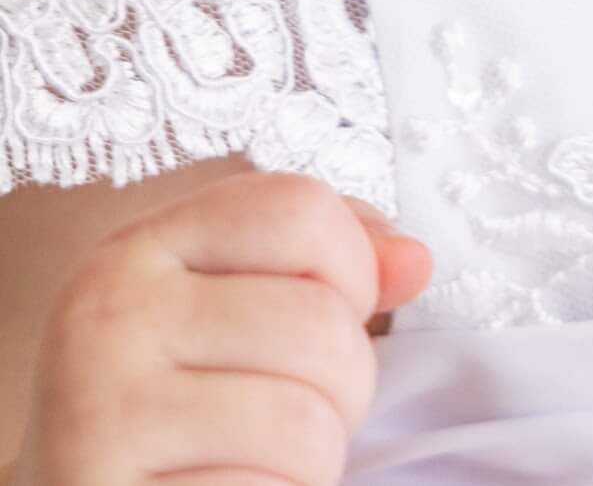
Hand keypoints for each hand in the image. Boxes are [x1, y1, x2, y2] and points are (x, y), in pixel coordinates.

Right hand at [13, 169, 429, 485]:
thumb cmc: (176, 417)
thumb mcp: (233, 314)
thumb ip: (329, 265)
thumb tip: (415, 262)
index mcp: (137, 253)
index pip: (299, 209)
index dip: (351, 266)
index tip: (331, 311)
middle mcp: (107, 319)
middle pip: (319, 322)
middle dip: (344, 385)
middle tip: (292, 417)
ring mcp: (100, 414)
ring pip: (302, 420)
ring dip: (313, 459)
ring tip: (259, 466)